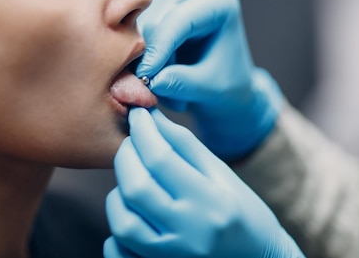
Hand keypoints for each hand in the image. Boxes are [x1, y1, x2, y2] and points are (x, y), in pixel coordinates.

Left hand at [104, 108, 303, 257]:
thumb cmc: (242, 211)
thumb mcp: (220, 173)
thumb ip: (183, 144)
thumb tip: (149, 115)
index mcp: (211, 203)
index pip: (161, 159)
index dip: (143, 131)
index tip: (137, 115)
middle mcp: (190, 234)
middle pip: (136, 189)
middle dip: (125, 157)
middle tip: (132, 144)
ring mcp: (172, 257)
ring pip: (122, 222)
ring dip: (119, 193)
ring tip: (134, 181)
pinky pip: (117, 251)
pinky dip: (116, 231)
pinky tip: (133, 214)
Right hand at [136, 0, 282, 159]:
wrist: (226, 81)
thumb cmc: (227, 84)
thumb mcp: (211, 89)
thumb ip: (183, 83)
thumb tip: (153, 81)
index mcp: (219, 0)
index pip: (180, 18)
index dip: (159, 47)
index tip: (144, 77)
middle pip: (158, 20)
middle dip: (150, 58)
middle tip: (153, 92)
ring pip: (143, 26)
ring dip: (145, 60)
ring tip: (163, 88)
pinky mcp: (157, 4)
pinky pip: (137, 31)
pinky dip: (140, 56)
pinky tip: (156, 75)